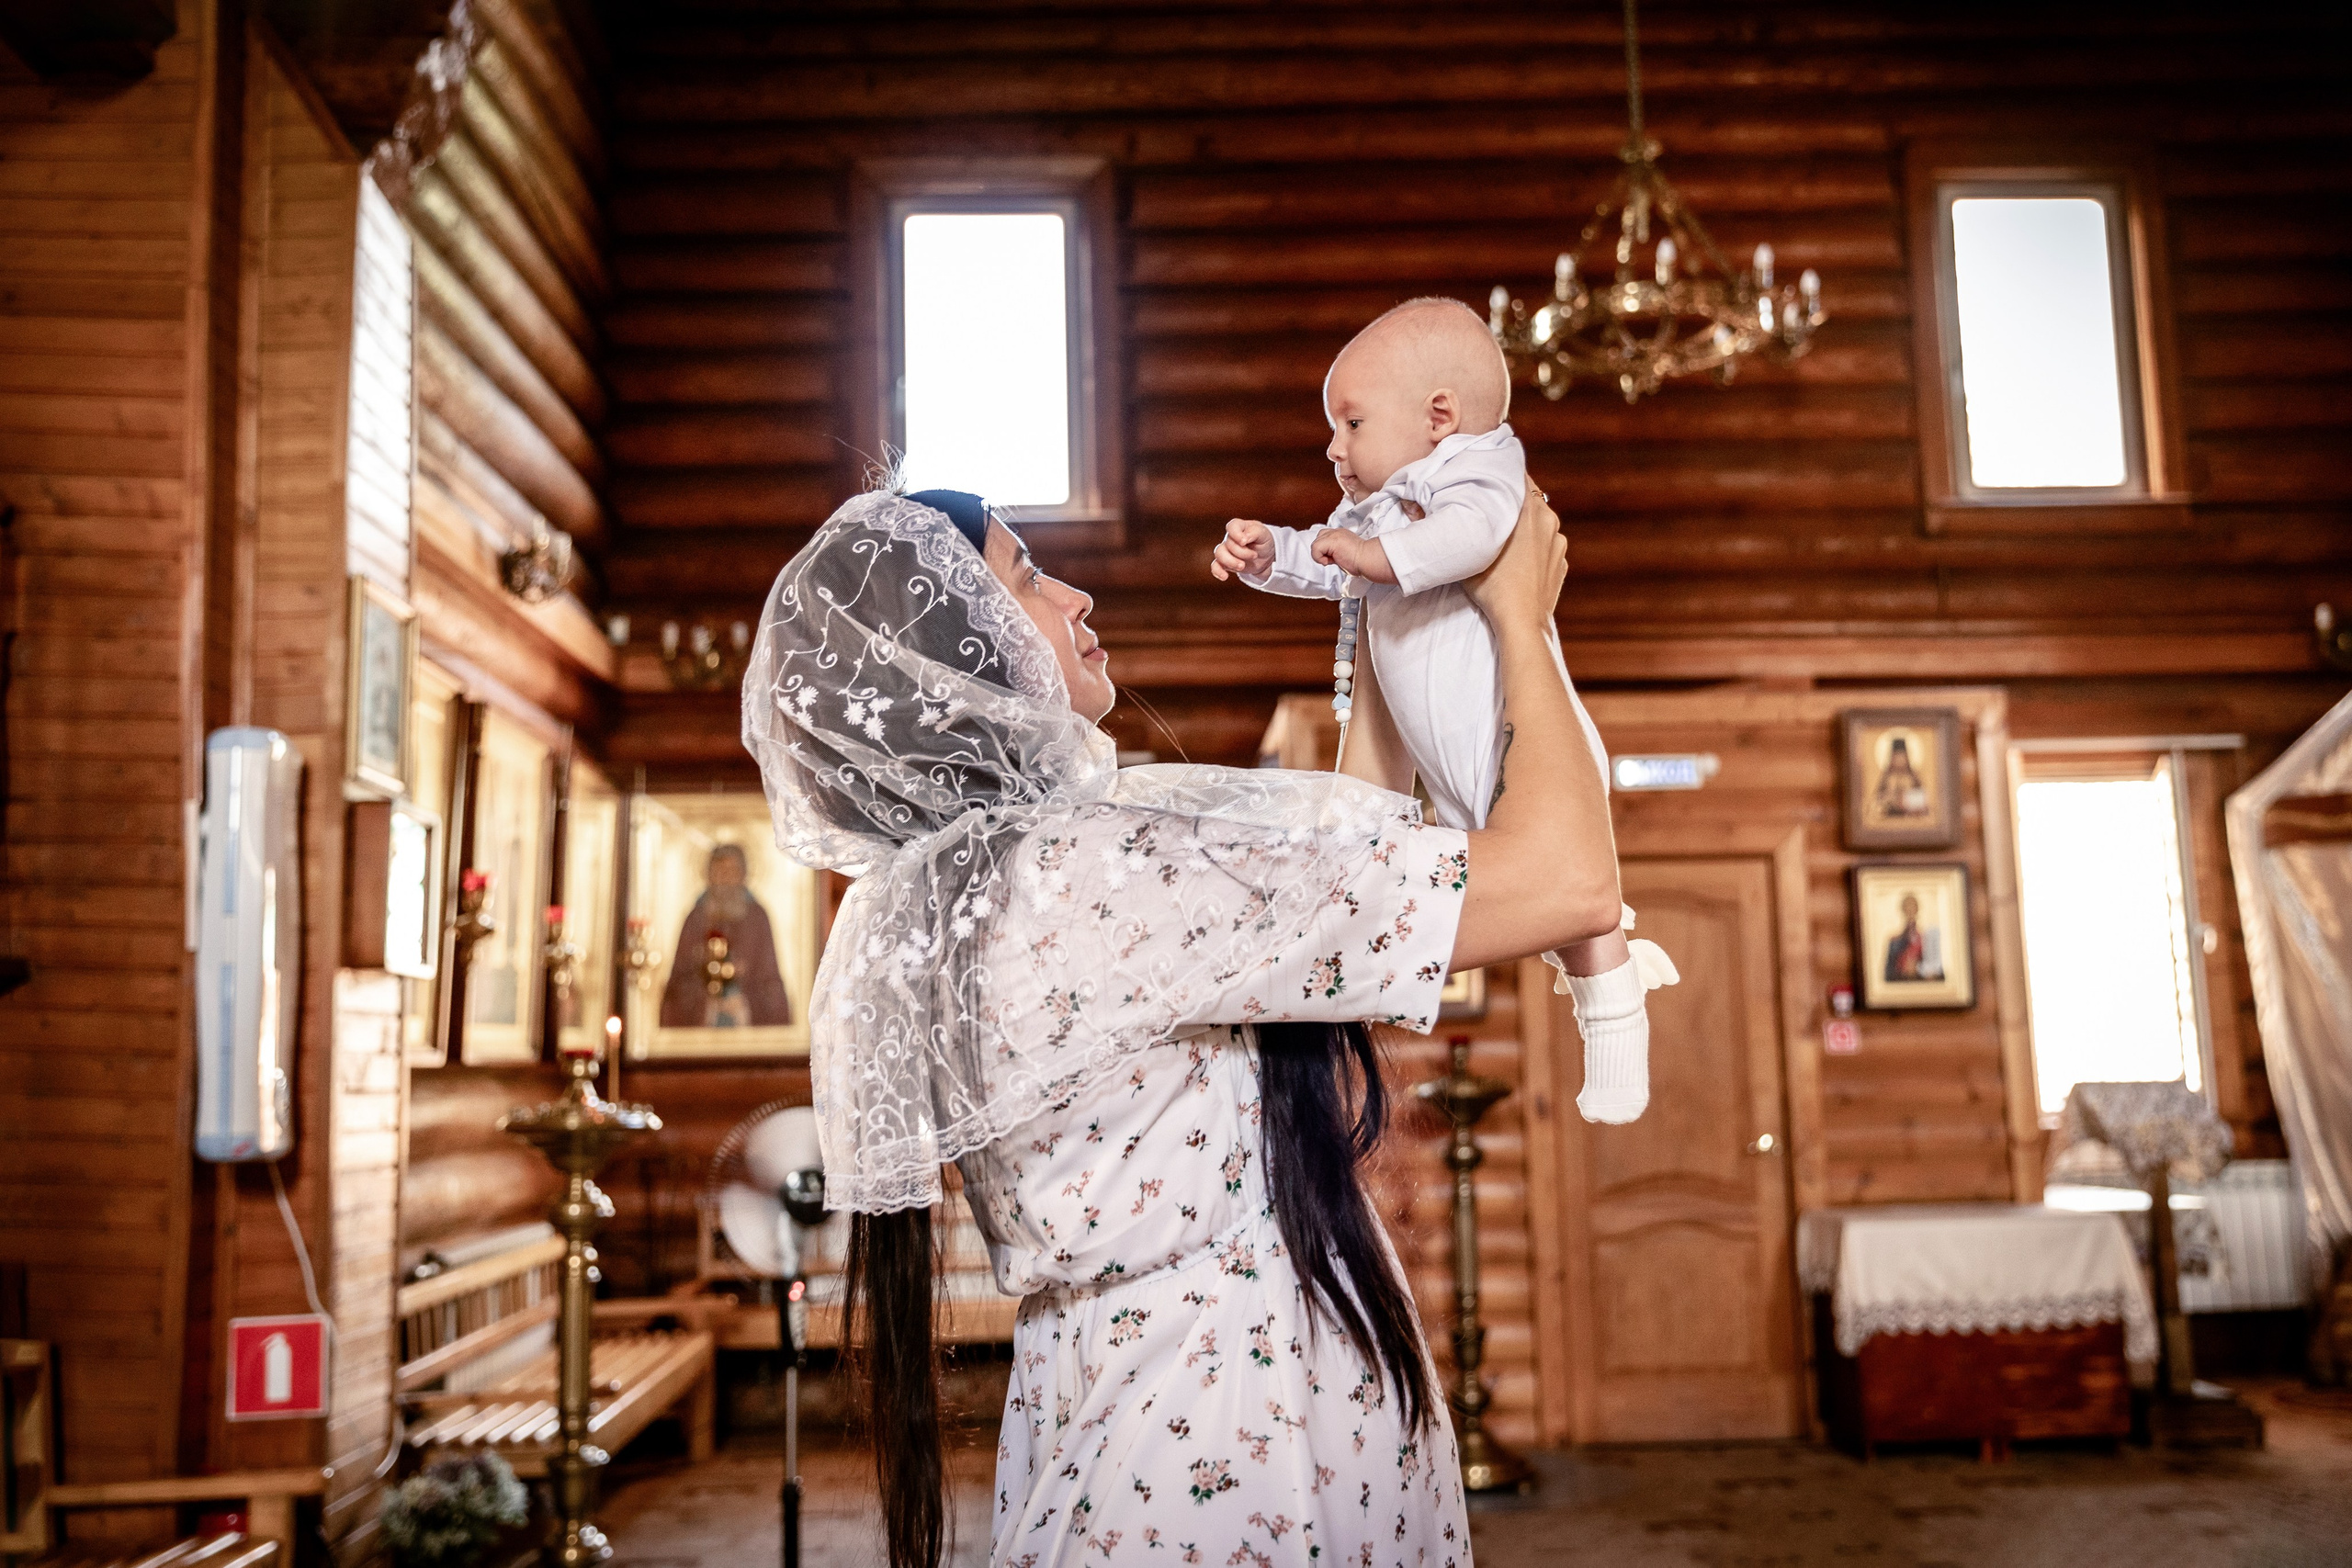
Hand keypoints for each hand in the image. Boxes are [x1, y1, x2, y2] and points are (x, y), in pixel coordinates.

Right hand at [1210, 518, 1275, 581]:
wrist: (1267, 557)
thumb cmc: (1264, 541)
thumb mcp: (1264, 534)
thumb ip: (1254, 532)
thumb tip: (1243, 538)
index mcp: (1240, 527)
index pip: (1232, 526)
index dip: (1236, 534)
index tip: (1244, 542)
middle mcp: (1230, 537)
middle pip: (1228, 544)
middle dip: (1241, 552)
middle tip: (1254, 556)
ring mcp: (1226, 550)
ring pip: (1219, 554)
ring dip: (1230, 562)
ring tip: (1242, 566)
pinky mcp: (1225, 563)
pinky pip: (1215, 566)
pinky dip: (1218, 571)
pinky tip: (1225, 577)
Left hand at [1309, 529, 1397, 584]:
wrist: (1369, 559)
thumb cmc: (1362, 561)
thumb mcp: (1346, 553)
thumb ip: (1336, 552)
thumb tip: (1328, 558)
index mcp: (1341, 534)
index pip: (1324, 537)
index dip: (1326, 550)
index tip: (1336, 558)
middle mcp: (1337, 532)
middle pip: (1318, 539)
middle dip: (1321, 551)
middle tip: (1333, 559)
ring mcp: (1334, 535)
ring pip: (1315, 545)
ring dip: (1321, 555)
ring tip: (1333, 560)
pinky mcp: (1331, 541)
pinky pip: (1315, 549)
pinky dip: (1319, 558)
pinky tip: (1331, 561)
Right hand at [1463, 484, 1565, 632]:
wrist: (1521, 622)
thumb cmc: (1493, 587)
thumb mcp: (1470, 550)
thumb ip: (1463, 525)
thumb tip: (1435, 510)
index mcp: (1530, 510)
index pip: (1518, 475)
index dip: (1502, 472)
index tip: (1488, 474)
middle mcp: (1549, 520)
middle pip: (1528, 498)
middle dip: (1510, 500)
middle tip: (1489, 505)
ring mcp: (1558, 543)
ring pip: (1539, 523)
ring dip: (1523, 525)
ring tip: (1502, 537)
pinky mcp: (1561, 564)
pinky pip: (1546, 546)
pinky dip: (1534, 548)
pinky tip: (1517, 561)